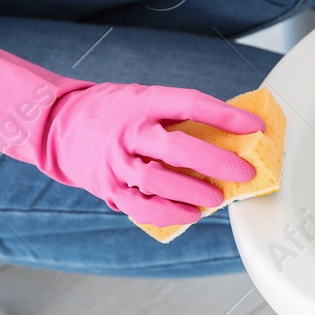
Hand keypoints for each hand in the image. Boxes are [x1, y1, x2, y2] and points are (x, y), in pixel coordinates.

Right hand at [43, 82, 261, 225]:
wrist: (58, 125)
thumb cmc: (114, 112)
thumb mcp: (144, 99)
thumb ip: (178, 115)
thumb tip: (230, 131)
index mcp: (143, 102)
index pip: (190, 104)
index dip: (225, 115)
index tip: (255, 125)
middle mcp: (128, 132)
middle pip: (176, 147)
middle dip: (215, 162)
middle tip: (243, 172)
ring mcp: (116, 162)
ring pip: (158, 181)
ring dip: (193, 191)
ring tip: (218, 198)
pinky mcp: (108, 188)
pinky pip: (141, 206)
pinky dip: (169, 213)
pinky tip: (192, 214)